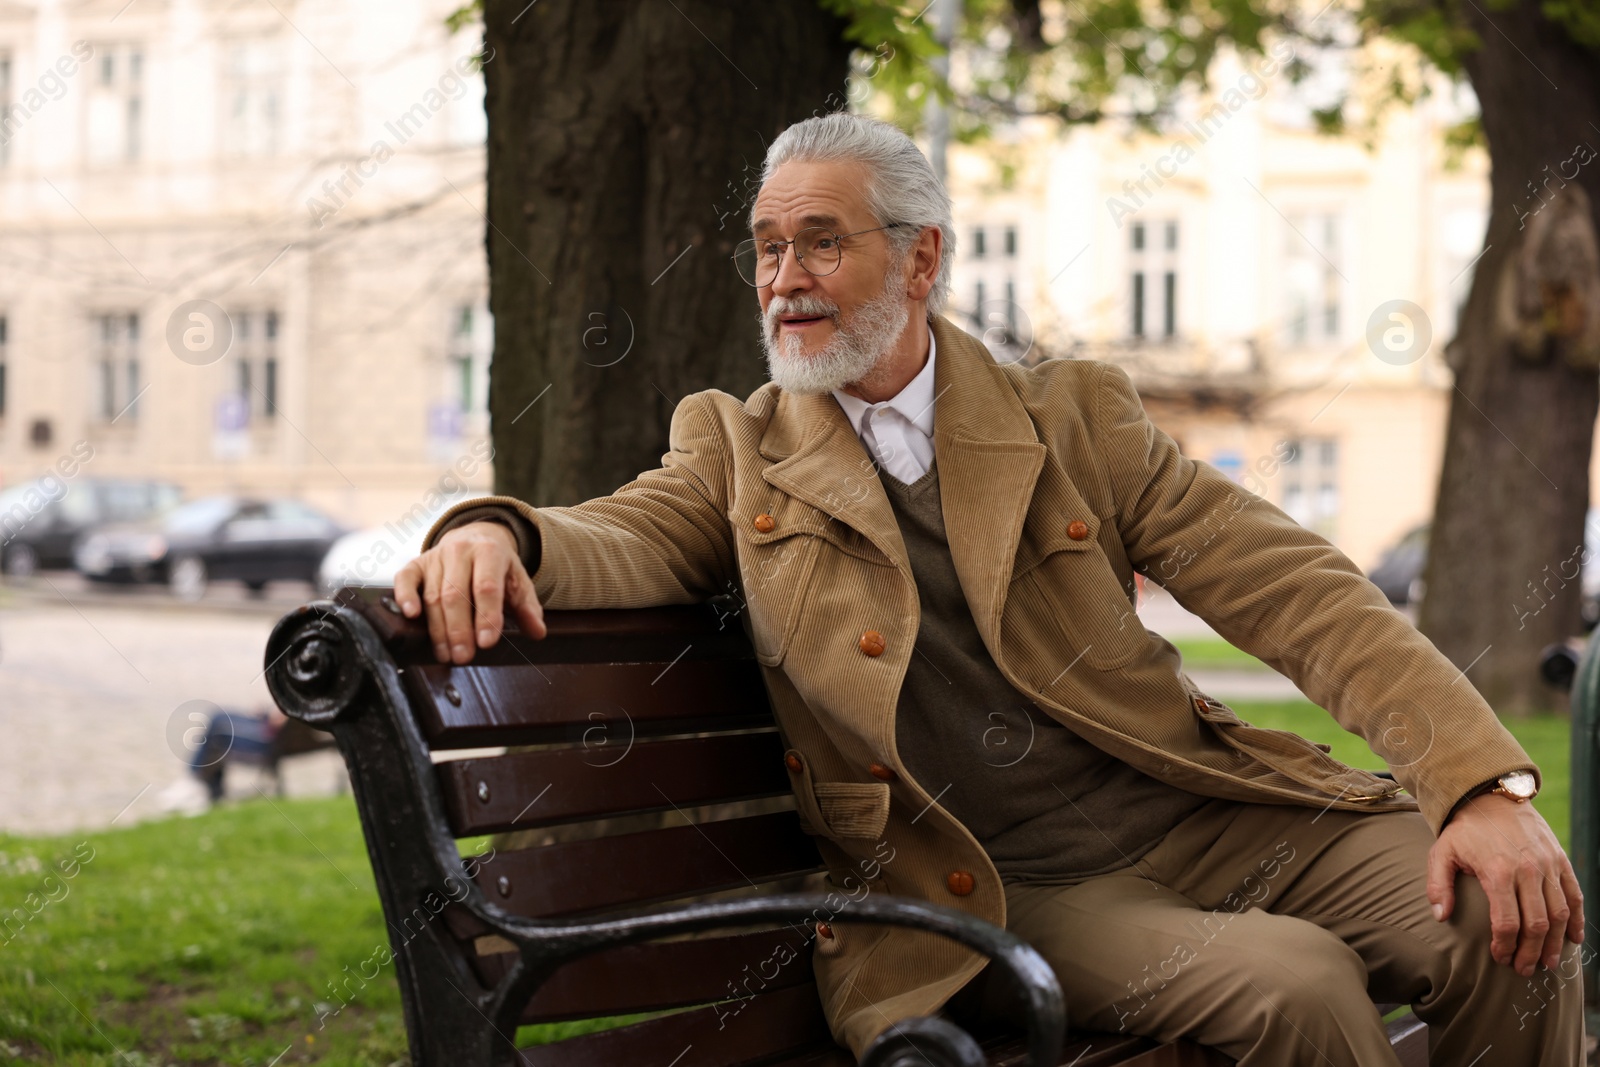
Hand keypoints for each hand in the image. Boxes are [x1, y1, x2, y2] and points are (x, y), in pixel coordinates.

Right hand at [392, 521, 546, 663]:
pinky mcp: (416, 563)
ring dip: (438, 628)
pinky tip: (411, 616)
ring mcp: (435, 556)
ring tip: (446, 654)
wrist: (475, 537)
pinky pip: (405, 579)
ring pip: (433, 595)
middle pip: (456, 594)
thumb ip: (527, 607)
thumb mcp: (518, 581)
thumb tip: (538, 632)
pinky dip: (405, 597)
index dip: (487, 615)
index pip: (487, 586)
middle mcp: (460, 551)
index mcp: (490, 552)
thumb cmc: (497, 566)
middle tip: (464, 657)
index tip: (486, 642)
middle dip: (459, 629)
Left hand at [1427, 792, 1583, 976]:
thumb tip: (1441, 916)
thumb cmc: (1464, 829)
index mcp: (1498, 871)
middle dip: (1531, 953)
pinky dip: (1578, 919)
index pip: (1507, 922)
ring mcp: (1548, 865)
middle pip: (1537, 924)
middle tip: (1525, 970)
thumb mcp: (1441, 852)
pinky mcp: (1560, 860)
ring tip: (1549, 963)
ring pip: (1560, 914)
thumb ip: (1438, 885)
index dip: (1505, 946)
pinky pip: (1575, 895)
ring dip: (1556, 943)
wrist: (1492, 796)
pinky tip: (1574, 938)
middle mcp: (1528, 870)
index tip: (1500, 958)